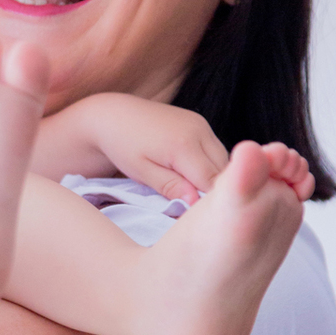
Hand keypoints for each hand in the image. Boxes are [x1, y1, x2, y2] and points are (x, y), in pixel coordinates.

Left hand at [37, 93, 228, 203]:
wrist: (112, 115)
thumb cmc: (122, 146)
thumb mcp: (142, 172)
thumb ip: (170, 187)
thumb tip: (195, 203)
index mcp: (183, 145)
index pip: (212, 182)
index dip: (209, 202)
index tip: (201, 219)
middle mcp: (199, 130)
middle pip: (223, 171)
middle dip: (215, 192)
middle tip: (200, 212)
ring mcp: (202, 124)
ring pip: (223, 160)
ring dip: (215, 179)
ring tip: (195, 194)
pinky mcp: (200, 122)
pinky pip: (215, 150)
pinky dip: (210, 166)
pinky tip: (194, 178)